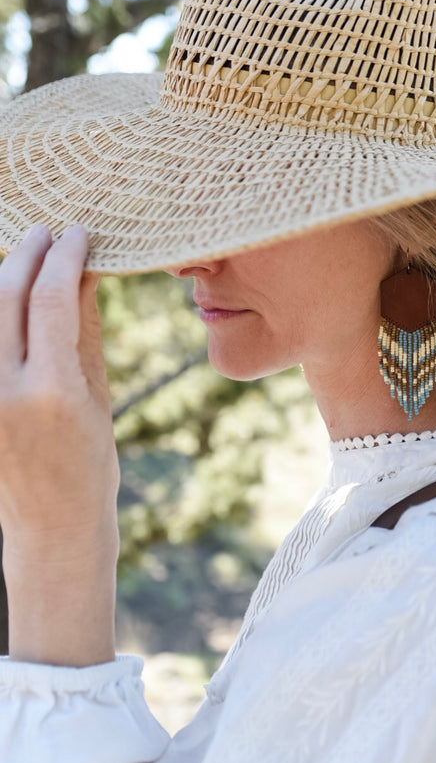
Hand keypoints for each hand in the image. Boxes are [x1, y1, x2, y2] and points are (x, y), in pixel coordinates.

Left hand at [0, 225, 118, 663]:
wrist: (50, 530)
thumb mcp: (98, 398)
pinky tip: (4, 299)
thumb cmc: (89, 468)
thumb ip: (83, 331)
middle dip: (26, 253)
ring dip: (1, 275)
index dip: (65, 255)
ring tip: (21, 256)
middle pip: (5, 294)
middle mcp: (3, 392)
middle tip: (45, 232)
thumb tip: (84, 274)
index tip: (78, 233)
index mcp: (51, 391)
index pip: (51, 297)